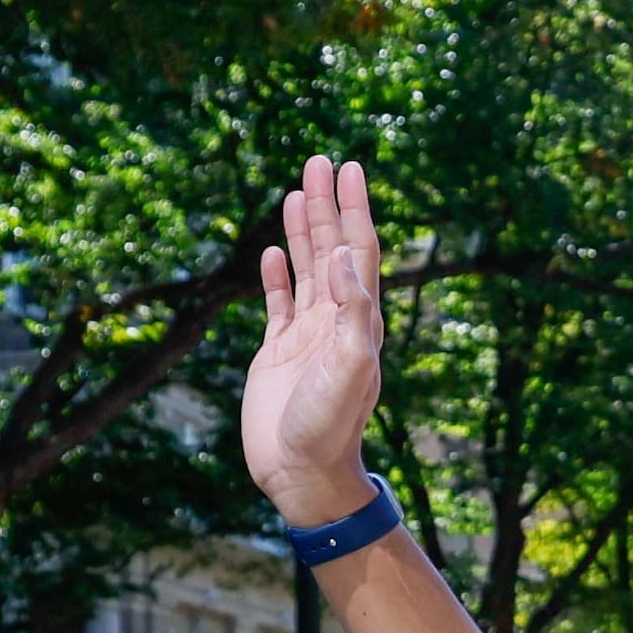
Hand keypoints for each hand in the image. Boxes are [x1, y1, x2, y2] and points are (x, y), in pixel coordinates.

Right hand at [245, 156, 387, 527]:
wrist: (303, 472)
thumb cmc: (331, 426)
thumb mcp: (351, 368)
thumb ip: (352, 312)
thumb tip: (342, 255)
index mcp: (359, 321)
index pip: (358, 251)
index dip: (355, 209)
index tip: (351, 167)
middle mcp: (336, 322)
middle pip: (332, 249)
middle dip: (328, 205)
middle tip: (321, 160)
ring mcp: (307, 336)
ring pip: (306, 269)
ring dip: (304, 230)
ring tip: (298, 190)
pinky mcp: (277, 353)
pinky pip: (278, 303)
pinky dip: (276, 275)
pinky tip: (274, 250)